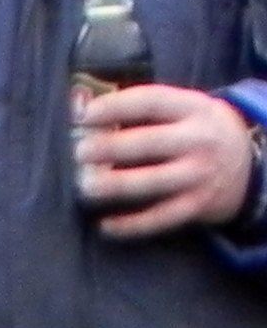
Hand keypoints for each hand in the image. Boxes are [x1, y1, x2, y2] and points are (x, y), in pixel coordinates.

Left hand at [76, 83, 257, 237]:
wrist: (248, 164)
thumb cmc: (195, 132)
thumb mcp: (183, 110)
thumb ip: (142, 110)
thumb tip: (81, 109)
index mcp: (193, 108)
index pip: (151, 102)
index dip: (115, 107)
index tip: (84, 115)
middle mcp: (199, 140)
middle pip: (148, 143)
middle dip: (110, 148)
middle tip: (80, 152)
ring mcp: (198, 175)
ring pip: (151, 183)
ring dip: (114, 185)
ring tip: (86, 186)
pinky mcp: (196, 206)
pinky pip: (158, 218)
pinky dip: (130, 225)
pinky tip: (104, 225)